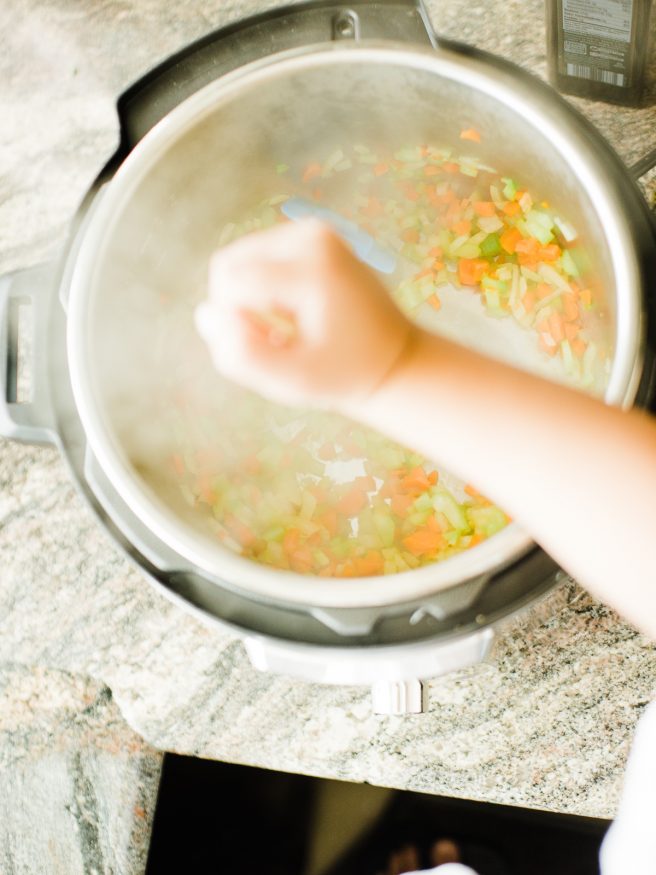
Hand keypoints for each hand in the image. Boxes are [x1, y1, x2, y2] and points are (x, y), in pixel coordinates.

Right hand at [195, 220, 414, 410]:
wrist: (392, 358)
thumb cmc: (343, 375)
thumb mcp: (292, 382)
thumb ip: (242, 356)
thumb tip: (205, 314)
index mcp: (313, 270)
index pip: (231, 284)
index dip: (233, 323)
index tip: (269, 347)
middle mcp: (313, 237)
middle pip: (228, 264)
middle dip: (236, 306)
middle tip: (275, 340)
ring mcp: (314, 229)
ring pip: (238, 259)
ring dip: (248, 298)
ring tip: (285, 327)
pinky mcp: (311, 232)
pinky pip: (256, 256)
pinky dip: (261, 286)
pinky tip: (291, 311)